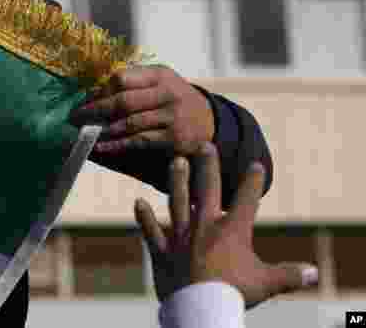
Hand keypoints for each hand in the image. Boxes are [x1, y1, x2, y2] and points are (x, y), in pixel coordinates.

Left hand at [68, 65, 213, 155]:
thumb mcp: (159, 83)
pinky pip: (139, 141)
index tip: (84, 100)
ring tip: (85, 132)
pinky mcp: (175, 138)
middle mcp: (168, 93)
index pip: (121, 78)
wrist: (211, 122)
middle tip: (75, 117)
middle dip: (94, 110)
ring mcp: (173, 116)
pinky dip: (117, 144)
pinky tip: (101, 147)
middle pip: (123, 101)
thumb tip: (92, 94)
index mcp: (160, 74)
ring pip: (130, 123)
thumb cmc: (173, 100)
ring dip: (103, 129)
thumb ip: (132, 84)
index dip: (100, 90)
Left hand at [134, 143, 317, 308]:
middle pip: (207, 190)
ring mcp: (181, 237)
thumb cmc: (235, 294)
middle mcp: (204, 227)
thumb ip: (290, 275)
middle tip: (205, 144)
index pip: (246, 200)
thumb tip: (315, 273)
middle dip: (208, 166)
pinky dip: (144, 217)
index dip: (252, 181)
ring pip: (177, 202)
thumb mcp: (267, 283)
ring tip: (175, 161)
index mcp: (231, 231)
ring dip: (177, 181)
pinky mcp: (163, 251)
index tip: (255, 163)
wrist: (200, 308)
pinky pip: (151, 231)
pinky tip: (137, 202)